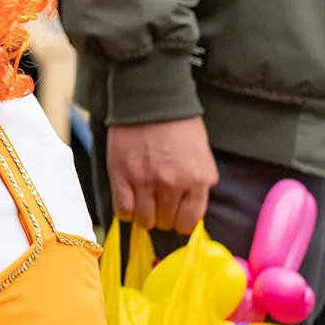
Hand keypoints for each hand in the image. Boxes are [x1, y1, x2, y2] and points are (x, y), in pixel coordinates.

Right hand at [105, 117, 218, 234]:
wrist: (151, 100)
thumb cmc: (179, 125)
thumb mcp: (202, 155)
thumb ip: (201, 182)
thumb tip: (192, 207)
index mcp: (197, 180)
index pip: (189, 222)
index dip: (181, 222)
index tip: (175, 216)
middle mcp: (173, 185)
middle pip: (165, 223)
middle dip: (162, 217)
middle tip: (157, 203)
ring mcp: (145, 182)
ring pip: (144, 221)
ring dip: (143, 215)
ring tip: (142, 201)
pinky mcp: (122, 177)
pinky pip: (123, 211)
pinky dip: (126, 210)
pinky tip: (129, 199)